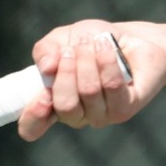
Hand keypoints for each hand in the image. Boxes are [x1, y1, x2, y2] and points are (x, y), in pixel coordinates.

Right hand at [17, 21, 165, 141]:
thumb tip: (46, 68)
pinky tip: (107, 47)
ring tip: (94, 42)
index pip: (33, 127)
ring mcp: (101, 116)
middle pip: (65, 105)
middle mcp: (76, 115)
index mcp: (54, 103)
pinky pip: (111, 86)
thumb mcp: (62, 39)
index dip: (33, 117)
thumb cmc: (93, 42)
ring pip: (88, 91)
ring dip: (88, 60)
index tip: (42, 95)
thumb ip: (45, 51)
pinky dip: (106, 62)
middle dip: (67, 70)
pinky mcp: (125, 109)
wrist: (133, 38)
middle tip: (73, 49)